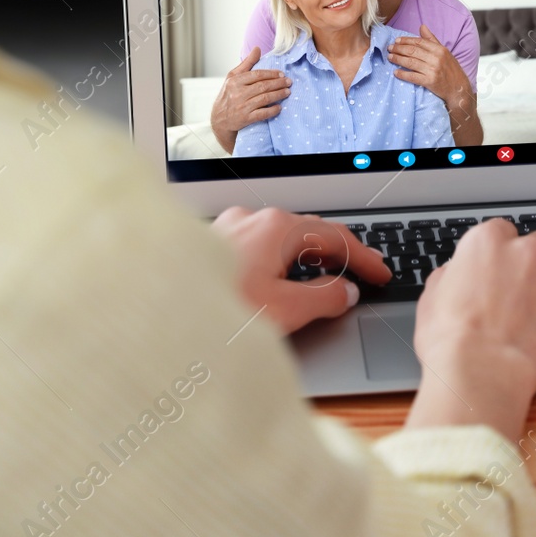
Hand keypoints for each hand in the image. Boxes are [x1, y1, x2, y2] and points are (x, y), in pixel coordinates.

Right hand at [210, 47, 290, 152]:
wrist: (219, 118)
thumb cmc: (228, 94)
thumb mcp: (233, 76)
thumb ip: (247, 63)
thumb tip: (257, 48)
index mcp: (235, 81)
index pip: (257, 75)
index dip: (271, 74)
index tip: (282, 73)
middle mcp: (238, 93)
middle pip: (263, 86)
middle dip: (278, 83)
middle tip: (289, 82)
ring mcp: (242, 107)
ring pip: (264, 99)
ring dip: (278, 95)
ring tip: (287, 92)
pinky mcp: (245, 119)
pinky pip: (262, 114)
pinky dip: (272, 110)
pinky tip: (279, 107)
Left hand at [214, 206, 391, 334]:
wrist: (154, 318)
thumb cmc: (212, 312)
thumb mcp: (285, 311)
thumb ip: (325, 298)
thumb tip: (345, 291)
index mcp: (277, 227)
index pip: (336, 238)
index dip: (364, 258)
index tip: (381, 273)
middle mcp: (252, 219)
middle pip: (309, 233)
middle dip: (338, 254)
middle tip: (362, 274)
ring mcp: (228, 229)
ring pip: (281, 239)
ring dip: (308, 258)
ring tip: (327, 278)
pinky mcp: (209, 245)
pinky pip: (257, 247)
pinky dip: (280, 262)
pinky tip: (281, 280)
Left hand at [389, 25, 479, 143]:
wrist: (459, 88)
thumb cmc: (451, 69)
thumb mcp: (444, 52)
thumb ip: (432, 39)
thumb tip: (422, 26)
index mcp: (440, 49)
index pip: (419, 42)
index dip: (406, 40)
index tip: (397, 41)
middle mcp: (436, 58)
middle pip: (413, 51)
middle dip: (399, 49)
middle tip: (390, 48)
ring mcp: (433, 70)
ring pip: (411, 62)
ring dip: (398, 59)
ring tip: (390, 57)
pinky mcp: (430, 81)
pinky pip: (413, 77)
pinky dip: (403, 74)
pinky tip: (396, 72)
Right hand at [407, 220, 535, 441]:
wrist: (479, 372)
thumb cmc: (451, 340)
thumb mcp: (432, 299)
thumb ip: (449, 278)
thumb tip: (453, 275)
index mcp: (486, 244)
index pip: (500, 231)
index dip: (500, 250)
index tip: (498, 264)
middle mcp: (525, 254)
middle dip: (533, 260)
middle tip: (524, 283)